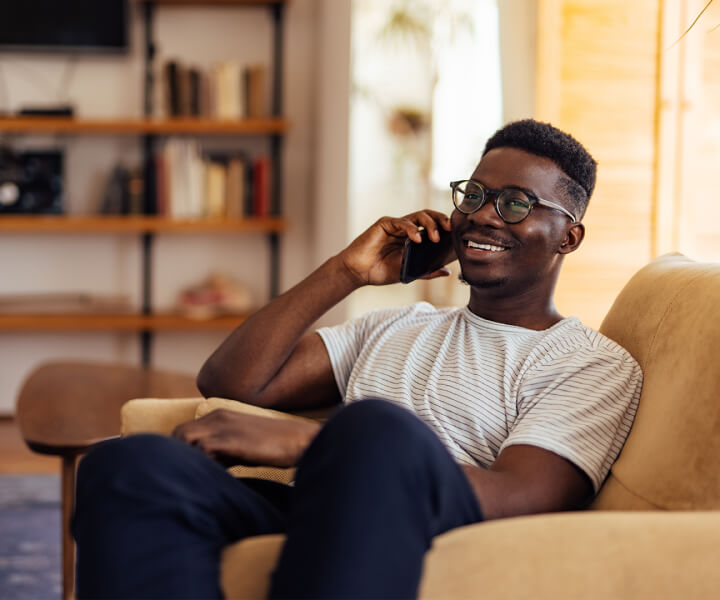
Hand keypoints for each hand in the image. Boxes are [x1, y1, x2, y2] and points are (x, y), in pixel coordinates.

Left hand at [171, 409, 320, 467]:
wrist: (300, 440)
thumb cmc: (274, 446)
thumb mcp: (242, 445)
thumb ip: (221, 451)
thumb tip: (205, 467)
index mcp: (219, 415)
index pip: (183, 431)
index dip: (181, 451)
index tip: (188, 468)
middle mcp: (217, 416)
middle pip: (178, 434)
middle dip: (179, 455)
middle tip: (190, 474)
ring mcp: (222, 426)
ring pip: (184, 440)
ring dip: (188, 459)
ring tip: (202, 475)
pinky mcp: (229, 440)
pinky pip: (201, 450)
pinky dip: (201, 464)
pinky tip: (215, 475)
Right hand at [337, 210, 451, 285]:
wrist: (358, 272)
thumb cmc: (380, 272)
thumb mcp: (408, 273)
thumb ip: (427, 272)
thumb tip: (447, 271)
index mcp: (412, 238)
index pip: (432, 226)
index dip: (444, 227)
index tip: (456, 235)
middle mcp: (405, 229)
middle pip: (428, 216)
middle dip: (441, 220)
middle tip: (450, 230)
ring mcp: (395, 225)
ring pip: (418, 216)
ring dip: (430, 224)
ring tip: (436, 237)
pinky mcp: (385, 224)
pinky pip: (402, 222)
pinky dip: (412, 229)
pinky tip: (418, 239)